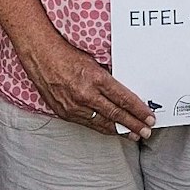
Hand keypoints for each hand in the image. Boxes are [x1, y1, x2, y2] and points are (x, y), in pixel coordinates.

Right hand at [19, 33, 155, 138]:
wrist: (40, 56)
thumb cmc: (67, 54)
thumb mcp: (93, 61)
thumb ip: (107, 78)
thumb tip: (124, 91)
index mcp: (96, 79)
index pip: (123, 99)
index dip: (138, 110)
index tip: (149, 117)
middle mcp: (86, 95)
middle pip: (116, 114)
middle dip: (133, 125)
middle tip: (147, 131)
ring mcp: (74, 106)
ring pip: (102, 123)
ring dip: (119, 130)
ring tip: (133, 135)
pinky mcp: (65, 113)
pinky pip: (87, 124)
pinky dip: (101, 127)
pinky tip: (111, 130)